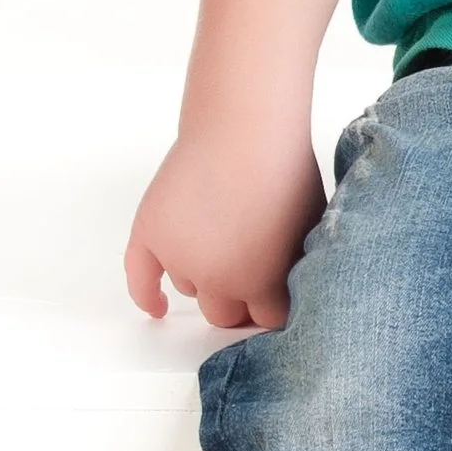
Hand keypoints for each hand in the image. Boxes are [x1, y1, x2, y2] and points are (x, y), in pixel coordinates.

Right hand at [124, 122, 324, 329]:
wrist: (245, 129)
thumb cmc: (287, 170)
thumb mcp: (311, 228)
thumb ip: (298, 267)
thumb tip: (293, 287)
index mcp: (260, 283)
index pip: (266, 321)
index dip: (274, 305)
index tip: (278, 293)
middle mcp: (216, 279)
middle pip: (224, 314)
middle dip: (238, 300)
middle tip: (248, 272)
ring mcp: (179, 257)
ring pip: (190, 289)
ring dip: (204, 277)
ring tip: (221, 240)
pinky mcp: (150, 234)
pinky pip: (140, 280)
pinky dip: (146, 296)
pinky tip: (158, 308)